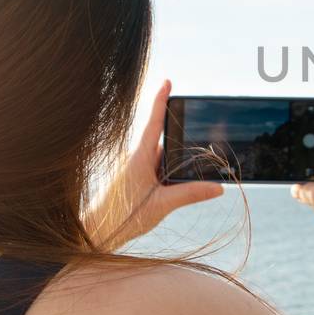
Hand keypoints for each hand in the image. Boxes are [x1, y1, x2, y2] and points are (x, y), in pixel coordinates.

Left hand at [85, 79, 223, 250]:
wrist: (96, 232)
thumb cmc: (124, 216)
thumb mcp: (162, 205)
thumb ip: (190, 194)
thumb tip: (217, 188)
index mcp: (139, 156)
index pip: (154, 122)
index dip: (161, 100)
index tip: (168, 82)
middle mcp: (135, 158)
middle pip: (164, 143)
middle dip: (179, 151)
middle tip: (184, 168)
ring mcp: (133, 168)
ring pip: (160, 159)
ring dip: (171, 169)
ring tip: (168, 192)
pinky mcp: (132, 179)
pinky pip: (154, 171)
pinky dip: (165, 178)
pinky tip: (165, 196)